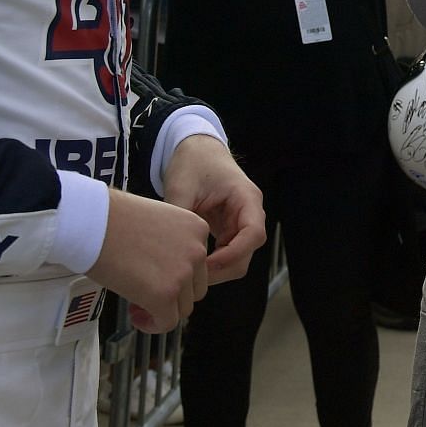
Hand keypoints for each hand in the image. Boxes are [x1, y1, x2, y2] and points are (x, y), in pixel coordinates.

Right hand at [87, 189, 210, 332]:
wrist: (92, 221)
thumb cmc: (113, 218)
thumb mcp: (157, 222)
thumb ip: (171, 245)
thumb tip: (166, 271)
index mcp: (197, 228)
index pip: (198, 264)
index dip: (176, 276)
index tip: (155, 277)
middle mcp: (197, 250)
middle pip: (194, 288)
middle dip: (172, 295)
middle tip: (146, 294)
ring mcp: (183, 273)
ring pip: (182, 308)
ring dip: (162, 310)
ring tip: (137, 304)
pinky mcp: (164, 294)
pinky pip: (166, 322)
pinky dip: (152, 325)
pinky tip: (135, 315)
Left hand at [161, 135, 266, 284]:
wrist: (195, 149)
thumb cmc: (193, 162)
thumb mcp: (182, 187)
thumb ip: (181, 217)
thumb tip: (172, 250)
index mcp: (246, 198)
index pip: (253, 234)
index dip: (233, 254)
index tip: (207, 265)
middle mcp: (249, 213)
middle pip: (247, 252)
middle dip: (222, 269)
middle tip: (192, 277)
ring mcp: (240, 222)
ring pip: (237, 258)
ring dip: (216, 270)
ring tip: (188, 275)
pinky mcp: (228, 229)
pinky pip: (226, 254)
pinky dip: (211, 264)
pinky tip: (190, 266)